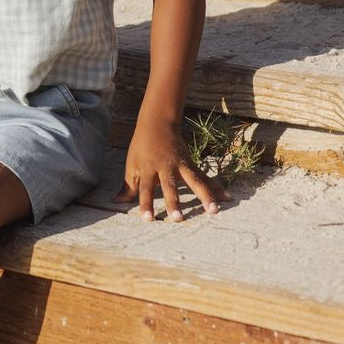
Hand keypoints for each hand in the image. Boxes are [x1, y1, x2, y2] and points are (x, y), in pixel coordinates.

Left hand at [115, 114, 229, 221]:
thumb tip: (116, 202)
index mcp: (147, 168)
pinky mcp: (191, 164)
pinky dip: (215, 187)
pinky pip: (204, 178)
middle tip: (178, 218)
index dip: (145, 203)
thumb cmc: (142, 147)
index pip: (144, 188)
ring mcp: (181, 165)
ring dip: (204, 196)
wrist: (158, 124)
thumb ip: (128, 186)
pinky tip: (226, 197)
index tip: (148, 219)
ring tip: (213, 211)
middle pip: (170, 186)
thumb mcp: (132, 164)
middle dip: (174, 202)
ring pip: (193, 181)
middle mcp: (165, 167)